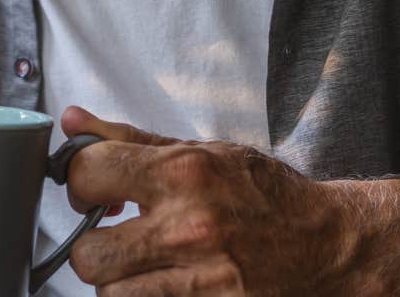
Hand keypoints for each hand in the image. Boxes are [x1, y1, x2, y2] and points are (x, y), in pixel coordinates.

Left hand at [59, 107, 358, 295]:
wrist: (327, 244)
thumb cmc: (265, 195)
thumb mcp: (204, 151)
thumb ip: (130, 139)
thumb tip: (71, 120)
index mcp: (183, 173)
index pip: (87, 173)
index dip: (80, 181)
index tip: (95, 189)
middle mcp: (188, 227)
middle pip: (88, 253)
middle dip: (94, 244)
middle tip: (116, 234)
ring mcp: (201, 280)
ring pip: (110, 294)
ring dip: (120, 281)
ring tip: (143, 265)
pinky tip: (166, 283)